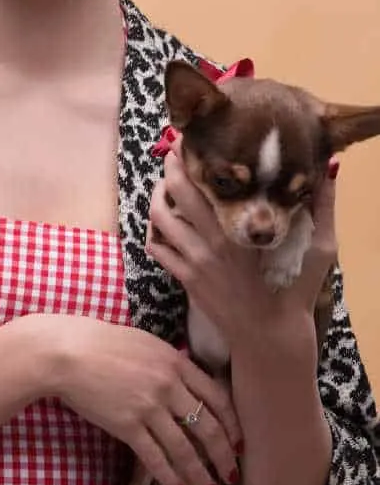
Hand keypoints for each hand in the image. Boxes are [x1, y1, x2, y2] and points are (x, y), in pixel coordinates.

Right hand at [27, 313, 241, 484]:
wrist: (69, 352)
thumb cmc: (104, 343)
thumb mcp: (147, 344)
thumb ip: (171, 364)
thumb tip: (187, 384)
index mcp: (176, 363)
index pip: (217, 398)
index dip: (232, 425)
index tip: (238, 442)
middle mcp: (168, 386)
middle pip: (208, 427)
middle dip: (224, 455)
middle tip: (232, 475)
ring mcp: (149, 407)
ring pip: (185, 448)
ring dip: (201, 474)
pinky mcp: (127, 426)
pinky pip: (155, 457)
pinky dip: (169, 476)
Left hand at [146, 138, 337, 348]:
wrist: (270, 340)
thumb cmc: (296, 295)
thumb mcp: (319, 251)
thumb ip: (324, 208)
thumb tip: (331, 169)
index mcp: (240, 231)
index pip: (204, 184)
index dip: (189, 160)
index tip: (188, 144)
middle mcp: (211, 243)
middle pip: (174, 194)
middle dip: (169, 170)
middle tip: (174, 158)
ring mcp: (194, 263)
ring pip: (159, 220)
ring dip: (156, 200)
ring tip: (163, 190)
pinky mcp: (185, 280)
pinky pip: (156, 250)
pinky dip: (154, 233)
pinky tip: (162, 226)